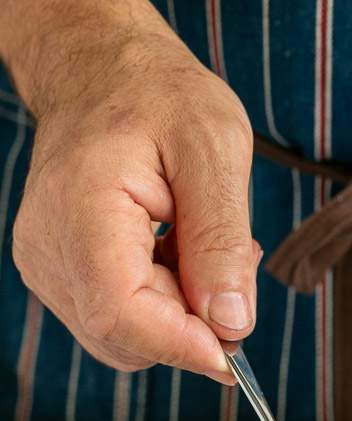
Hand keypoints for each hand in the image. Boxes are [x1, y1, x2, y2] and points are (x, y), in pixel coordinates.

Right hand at [11, 4, 257, 383]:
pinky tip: (174, 252)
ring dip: (179, 313)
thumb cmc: (158, 96)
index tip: (235, 350)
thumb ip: (222, 242)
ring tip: (197, 244)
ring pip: (127, 339)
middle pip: (127, 338)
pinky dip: (162, 304)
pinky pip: (120, 321)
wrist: (101, 70)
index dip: (181, 345)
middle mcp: (49, 248)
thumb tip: (232, 323)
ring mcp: (47, 266)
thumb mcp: (215, 150)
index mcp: (82, 209)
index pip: (121, 314)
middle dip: (191, 324)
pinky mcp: (59, 276)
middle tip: (230, 263)